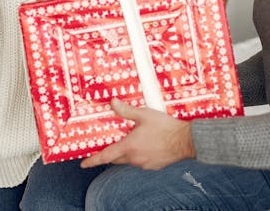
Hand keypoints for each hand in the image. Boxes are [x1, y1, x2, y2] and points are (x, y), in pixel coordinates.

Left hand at [80, 99, 195, 169]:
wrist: (185, 141)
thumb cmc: (166, 128)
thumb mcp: (144, 114)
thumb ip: (126, 110)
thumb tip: (113, 103)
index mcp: (129, 146)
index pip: (106, 156)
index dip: (93, 160)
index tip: (84, 163)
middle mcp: (135, 158)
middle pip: (116, 159)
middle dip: (112, 154)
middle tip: (110, 146)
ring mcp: (144, 164)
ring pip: (129, 160)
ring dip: (128, 152)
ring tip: (135, 140)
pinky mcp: (153, 166)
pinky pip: (141, 162)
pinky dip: (140, 155)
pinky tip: (147, 145)